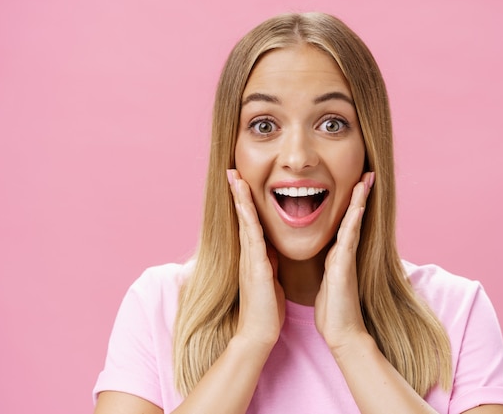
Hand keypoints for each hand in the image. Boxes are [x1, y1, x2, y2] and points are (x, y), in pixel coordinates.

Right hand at [227, 169, 284, 351]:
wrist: (259, 332)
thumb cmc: (266, 308)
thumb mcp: (269, 278)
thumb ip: (268, 261)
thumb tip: (270, 248)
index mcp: (254, 255)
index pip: (249, 222)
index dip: (245, 201)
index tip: (242, 181)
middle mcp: (248, 253)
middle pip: (243, 216)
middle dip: (238, 193)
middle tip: (232, 170)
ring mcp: (250, 259)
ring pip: (245, 222)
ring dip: (240, 200)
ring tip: (235, 178)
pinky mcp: (256, 267)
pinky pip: (252, 238)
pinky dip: (249, 220)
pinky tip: (246, 206)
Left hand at [315, 171, 374, 351]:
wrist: (341, 332)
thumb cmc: (333, 309)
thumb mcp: (329, 279)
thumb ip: (330, 264)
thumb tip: (330, 255)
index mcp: (337, 254)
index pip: (343, 222)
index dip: (349, 203)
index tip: (353, 183)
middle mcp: (344, 252)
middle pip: (353, 217)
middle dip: (359, 195)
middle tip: (366, 172)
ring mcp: (346, 259)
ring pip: (353, 223)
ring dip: (359, 202)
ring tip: (365, 180)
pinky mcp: (344, 268)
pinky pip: (348, 240)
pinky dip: (353, 222)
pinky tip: (357, 207)